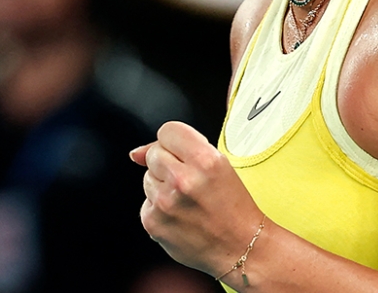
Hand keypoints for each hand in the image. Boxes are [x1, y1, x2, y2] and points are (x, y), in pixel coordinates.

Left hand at [130, 121, 263, 275]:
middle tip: (190, 182)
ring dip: (162, 185)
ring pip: (147, 177)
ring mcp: (165, 203)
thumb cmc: (232, 206)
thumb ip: (179, 149)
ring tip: (187, 200)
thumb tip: (136, 153)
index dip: (175, 141)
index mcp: (205, 161)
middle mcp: (183, 180)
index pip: (168, 131)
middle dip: (168, 164)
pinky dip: (159, 207)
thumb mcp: (219, 165)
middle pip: (154, 153)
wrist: (241, 247)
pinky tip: (180, 215)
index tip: (182, 152)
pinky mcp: (153, 222)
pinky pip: (146, 202)